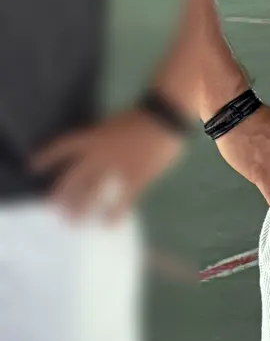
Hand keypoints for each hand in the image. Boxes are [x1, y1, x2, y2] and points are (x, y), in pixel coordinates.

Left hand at [30, 109, 183, 222]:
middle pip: (73, 178)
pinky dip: (115, 213)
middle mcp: (98, 154)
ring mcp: (115, 168)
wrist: (165, 115)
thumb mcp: (113, 125)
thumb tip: (95, 156)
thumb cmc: (143, 117)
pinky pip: (122, 200)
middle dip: (62, 194)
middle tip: (56, 209)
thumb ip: (103, 142)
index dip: (47, 157)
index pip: (63, 147)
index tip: (33, 166)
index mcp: (93, 137)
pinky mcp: (135, 177)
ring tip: (74, 222)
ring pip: (92, 192)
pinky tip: (110, 225)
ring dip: (82, 208)